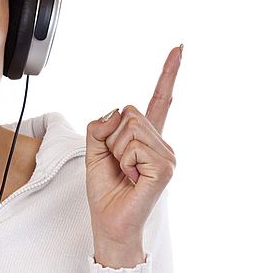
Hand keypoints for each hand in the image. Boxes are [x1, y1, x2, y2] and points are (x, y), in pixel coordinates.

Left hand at [85, 45, 182, 251]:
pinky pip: (134, 147)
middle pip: (128, 112)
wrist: (110, 223)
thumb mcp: (94, 151)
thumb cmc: (105, 192)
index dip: (167, 75)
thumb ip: (101, 126)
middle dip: (111, 137)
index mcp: (147, 139)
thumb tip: (116, 113)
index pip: (159, 101)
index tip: (179, 48)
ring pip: (129, 128)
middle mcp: (162, 145)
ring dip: (117, 151)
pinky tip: (132, 179)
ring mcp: (167, 156)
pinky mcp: (165, 168)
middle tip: (118, 165)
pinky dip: (124, 162)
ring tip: (125, 174)